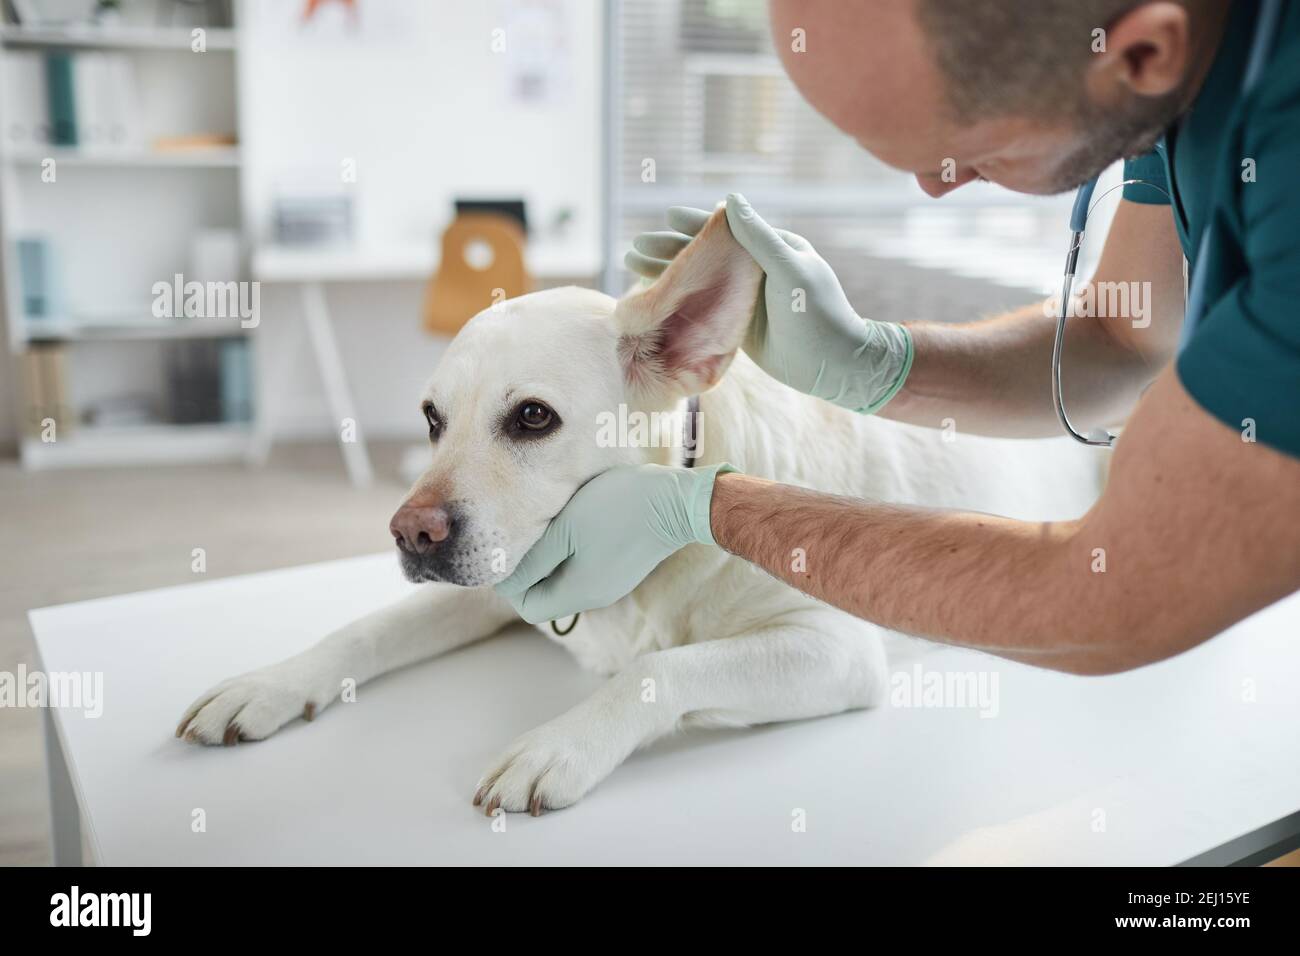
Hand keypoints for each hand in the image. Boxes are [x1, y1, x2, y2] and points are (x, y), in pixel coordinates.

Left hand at [496, 462, 733, 624]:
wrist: (678, 501)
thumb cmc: (620, 509)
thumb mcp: (566, 529)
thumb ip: (534, 559)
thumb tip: (504, 579)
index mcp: (579, 592)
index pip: (529, 608)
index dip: (511, 585)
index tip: (508, 552)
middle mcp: (595, 596)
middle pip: (546, 596)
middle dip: (529, 570)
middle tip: (523, 534)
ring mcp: (611, 582)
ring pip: (565, 580)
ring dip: (550, 559)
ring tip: (548, 526)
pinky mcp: (621, 567)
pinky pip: (584, 569)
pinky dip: (570, 553)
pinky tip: (573, 525)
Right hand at [625, 193, 912, 412]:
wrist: (833, 366)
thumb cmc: (818, 316)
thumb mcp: (789, 270)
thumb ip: (759, 237)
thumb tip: (729, 200)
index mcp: (772, 249)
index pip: (727, 230)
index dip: (695, 224)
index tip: (667, 215)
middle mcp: (756, 270)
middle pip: (704, 255)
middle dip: (669, 250)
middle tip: (634, 247)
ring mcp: (745, 298)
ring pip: (698, 281)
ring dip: (666, 274)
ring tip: (632, 267)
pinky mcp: (738, 324)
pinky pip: (702, 307)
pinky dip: (678, 301)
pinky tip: (655, 299)